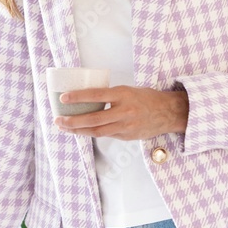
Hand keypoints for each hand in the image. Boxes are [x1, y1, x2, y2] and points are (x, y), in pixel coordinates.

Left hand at [54, 86, 188, 139]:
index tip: (63, 98)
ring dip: (78, 131)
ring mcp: (126, 126)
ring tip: (65, 128)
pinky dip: (92, 133)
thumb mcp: (128, 91)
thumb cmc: (146, 98)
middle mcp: (124, 111)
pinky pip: (106, 135)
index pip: (96, 95)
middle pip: (94, 119)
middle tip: (58, 120)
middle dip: (73, 121)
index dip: (78, 97)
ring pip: (97, 131)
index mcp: (123, 94)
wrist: (168, 113)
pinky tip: (81, 131)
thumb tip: (87, 99)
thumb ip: (111, 96)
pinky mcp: (127, 137)